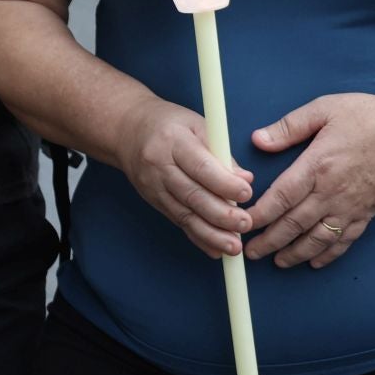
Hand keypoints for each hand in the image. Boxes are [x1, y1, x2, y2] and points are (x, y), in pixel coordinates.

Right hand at [116, 95, 255, 259]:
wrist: (127, 131)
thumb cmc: (168, 124)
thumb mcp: (196, 124)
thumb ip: (221, 151)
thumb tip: (244, 178)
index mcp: (173, 141)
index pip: (200, 166)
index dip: (224, 182)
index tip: (246, 193)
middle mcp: (160, 166)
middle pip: (192, 195)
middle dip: (221, 214)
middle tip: (244, 224)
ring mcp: (155, 187)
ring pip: (185, 215)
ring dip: (211, 234)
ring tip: (234, 247)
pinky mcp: (155, 202)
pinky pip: (179, 222)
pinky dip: (198, 238)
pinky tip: (216, 249)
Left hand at [244, 92, 374, 270]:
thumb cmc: (366, 116)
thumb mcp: (324, 109)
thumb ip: (289, 127)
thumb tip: (258, 140)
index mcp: (318, 165)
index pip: (282, 197)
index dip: (260, 214)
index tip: (244, 223)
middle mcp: (333, 191)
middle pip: (295, 224)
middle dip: (270, 241)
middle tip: (250, 252)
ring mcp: (351, 206)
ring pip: (318, 239)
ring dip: (295, 253)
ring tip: (277, 261)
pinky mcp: (367, 213)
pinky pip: (345, 240)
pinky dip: (328, 255)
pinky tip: (314, 262)